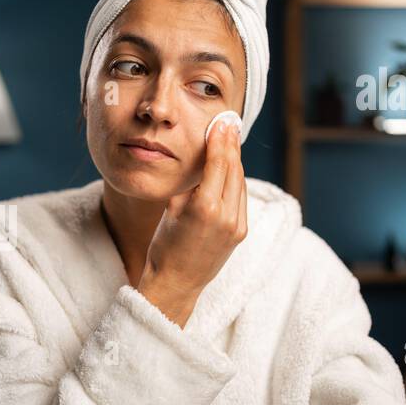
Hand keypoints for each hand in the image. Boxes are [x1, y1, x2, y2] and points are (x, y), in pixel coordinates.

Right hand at [137, 118, 246, 326]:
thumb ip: (189, 183)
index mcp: (205, 207)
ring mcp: (236, 225)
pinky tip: (229, 169)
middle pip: (234, 169)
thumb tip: (202, 158)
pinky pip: (240, 198)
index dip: (221, 139)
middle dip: (231, 145)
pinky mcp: (240, 232)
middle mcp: (226, 215)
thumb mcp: (171, 209)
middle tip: (228, 123)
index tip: (222, 122)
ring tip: (229, 141)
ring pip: (240, 182)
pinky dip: (235, 181)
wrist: (176, 282)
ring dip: (235, 161)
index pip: (219, 163)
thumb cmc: (165, 246)